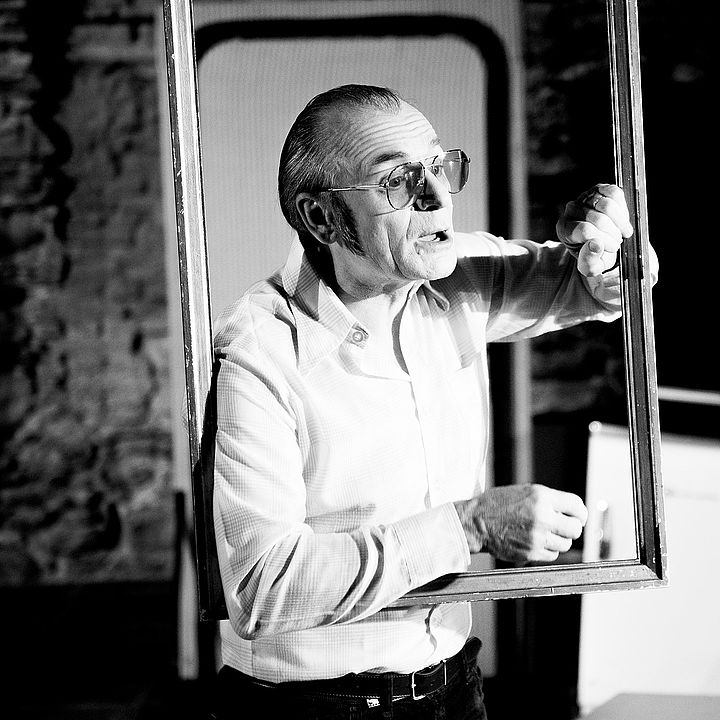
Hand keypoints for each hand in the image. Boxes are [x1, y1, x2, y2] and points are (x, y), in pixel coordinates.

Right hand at [454, 484, 587, 562]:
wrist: (475, 521)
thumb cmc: (498, 504)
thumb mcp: (524, 492)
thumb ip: (549, 501)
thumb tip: (573, 512)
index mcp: (541, 496)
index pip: (576, 506)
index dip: (581, 513)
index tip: (579, 517)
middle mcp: (542, 516)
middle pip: (575, 528)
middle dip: (572, 528)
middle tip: (564, 528)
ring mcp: (537, 536)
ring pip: (565, 544)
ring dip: (559, 540)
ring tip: (545, 534)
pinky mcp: (531, 552)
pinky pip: (552, 555)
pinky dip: (548, 550)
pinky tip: (536, 542)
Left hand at [556, 183, 632, 276]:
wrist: (602, 242)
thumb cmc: (593, 255)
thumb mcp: (590, 267)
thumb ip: (589, 261)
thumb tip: (596, 244)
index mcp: (564, 229)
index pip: (585, 230)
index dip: (604, 240)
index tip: (612, 248)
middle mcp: (570, 210)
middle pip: (598, 219)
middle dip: (613, 234)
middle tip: (617, 242)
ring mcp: (584, 197)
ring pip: (607, 205)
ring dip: (620, 222)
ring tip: (621, 232)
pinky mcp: (599, 188)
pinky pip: (615, 193)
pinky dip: (623, 208)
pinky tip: (622, 220)